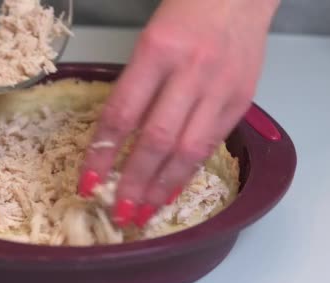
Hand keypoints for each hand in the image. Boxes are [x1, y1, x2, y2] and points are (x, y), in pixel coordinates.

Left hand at [78, 0, 279, 226]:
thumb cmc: (186, 14)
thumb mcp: (149, 41)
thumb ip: (136, 88)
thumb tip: (116, 141)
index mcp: (157, 51)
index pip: (121, 114)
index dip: (102, 154)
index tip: (88, 182)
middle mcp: (190, 72)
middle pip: (156, 140)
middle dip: (134, 183)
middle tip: (117, 213)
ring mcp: (220, 88)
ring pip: (187, 150)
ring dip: (161, 188)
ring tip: (142, 214)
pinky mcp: (242, 101)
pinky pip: (211, 145)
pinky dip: (188, 173)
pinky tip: (170, 192)